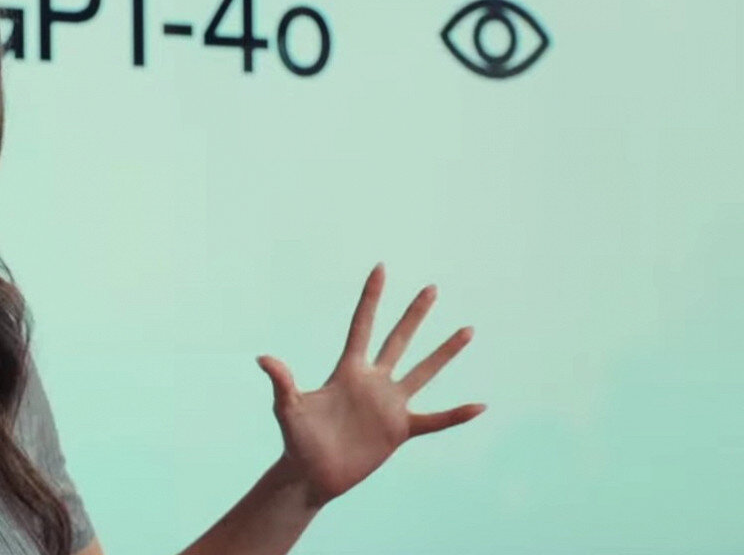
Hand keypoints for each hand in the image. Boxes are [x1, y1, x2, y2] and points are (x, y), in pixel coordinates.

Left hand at [257, 262, 484, 507]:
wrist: (312, 475)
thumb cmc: (297, 440)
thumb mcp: (289, 408)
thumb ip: (282, 383)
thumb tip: (263, 358)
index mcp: (347, 370)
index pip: (362, 325)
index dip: (371, 297)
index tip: (380, 268)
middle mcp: (373, 381)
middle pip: (398, 339)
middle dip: (414, 314)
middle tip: (431, 287)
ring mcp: (388, 405)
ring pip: (423, 371)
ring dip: (444, 352)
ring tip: (467, 330)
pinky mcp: (399, 430)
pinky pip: (434, 420)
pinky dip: (456, 415)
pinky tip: (480, 405)